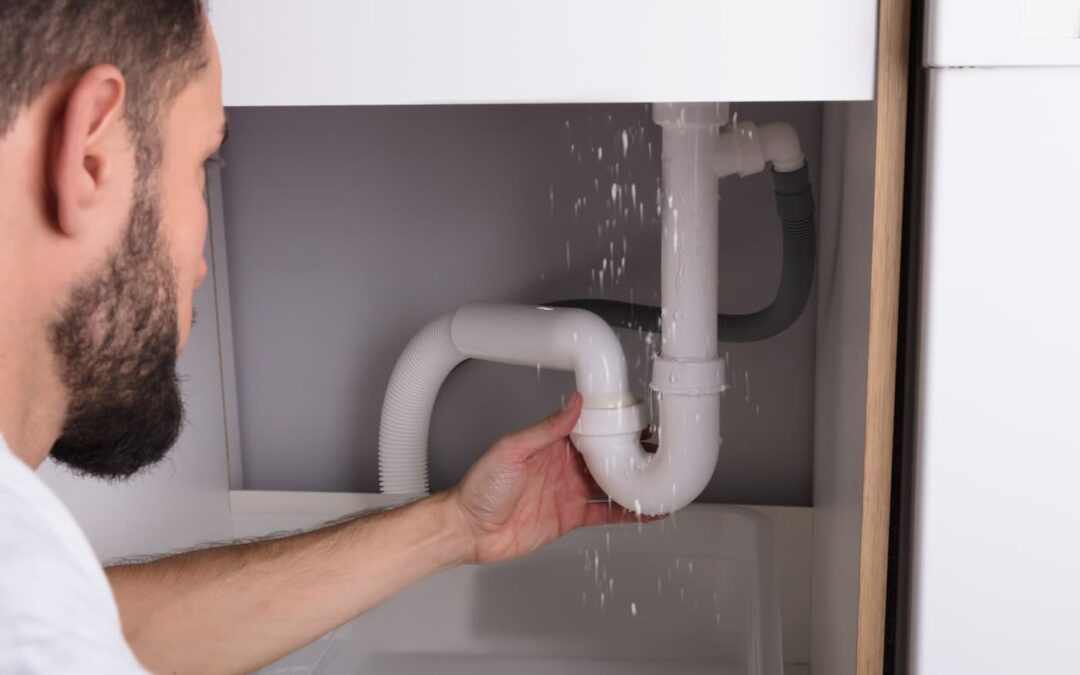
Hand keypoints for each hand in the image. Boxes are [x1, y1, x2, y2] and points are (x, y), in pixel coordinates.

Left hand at [447, 392, 650, 565]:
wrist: (468, 530)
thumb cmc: (479, 488)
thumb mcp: (512, 450)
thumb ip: (546, 429)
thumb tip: (573, 404)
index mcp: (551, 444)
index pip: (590, 429)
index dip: (613, 425)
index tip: (636, 420)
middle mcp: (563, 466)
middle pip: (606, 456)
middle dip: (631, 452)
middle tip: (657, 450)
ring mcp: (568, 491)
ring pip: (610, 484)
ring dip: (633, 482)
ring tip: (659, 479)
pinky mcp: (569, 517)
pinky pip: (604, 513)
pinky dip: (625, 513)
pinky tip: (643, 512)